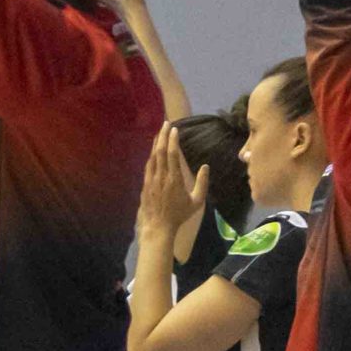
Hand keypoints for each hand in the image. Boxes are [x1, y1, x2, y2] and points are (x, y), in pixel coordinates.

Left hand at [135, 124, 209, 245]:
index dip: (173, 140)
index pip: (172, 154)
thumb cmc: (179, 215)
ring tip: (159, 132)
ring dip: (156, 143)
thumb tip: (205, 166)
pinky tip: (153, 150)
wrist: (158, 227)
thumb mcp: (197, 202)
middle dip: (162, 135)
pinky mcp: (145, 184)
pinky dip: (151, 155)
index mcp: (174, 179)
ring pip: (152, 156)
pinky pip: (148, 165)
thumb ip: (202, 183)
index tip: (174, 129)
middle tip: (165, 123)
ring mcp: (151, 179)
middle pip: (160, 151)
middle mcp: (161, 176)